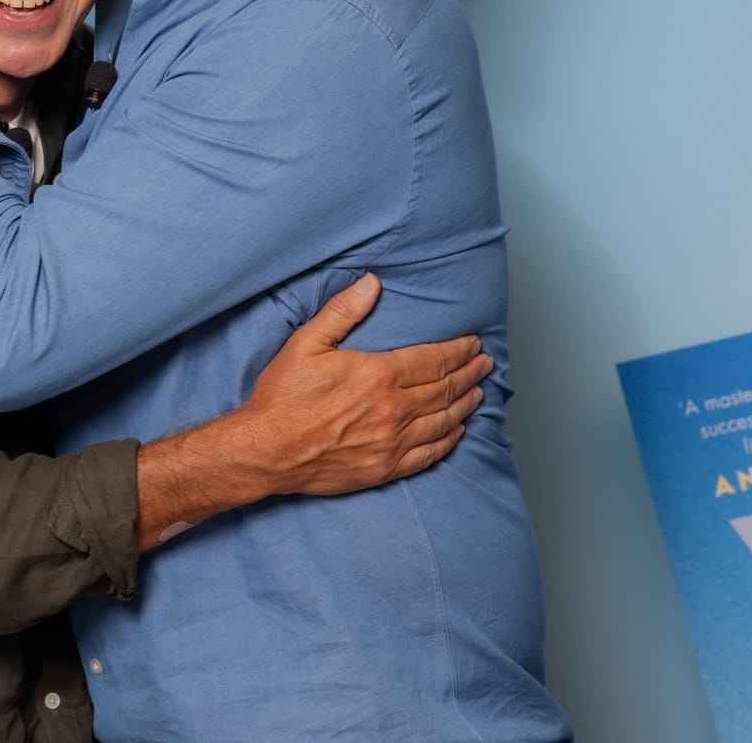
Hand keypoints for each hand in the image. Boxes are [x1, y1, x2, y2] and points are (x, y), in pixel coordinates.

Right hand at [234, 273, 489, 495]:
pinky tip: (457, 432)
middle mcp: (393, 410)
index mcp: (378, 375)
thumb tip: (372, 283)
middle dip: (470, 374)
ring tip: (479, 393)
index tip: (474, 343)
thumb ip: (343, 312)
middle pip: (445, 389)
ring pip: (444, 421)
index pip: (434, 360)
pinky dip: (448, 441)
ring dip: (465, 405)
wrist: (266, 451)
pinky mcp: (385, 468)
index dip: (458, 350)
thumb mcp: (306, 344)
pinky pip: (429, 454)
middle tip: (485, 364)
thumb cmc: (282, 397)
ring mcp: (392, 443)